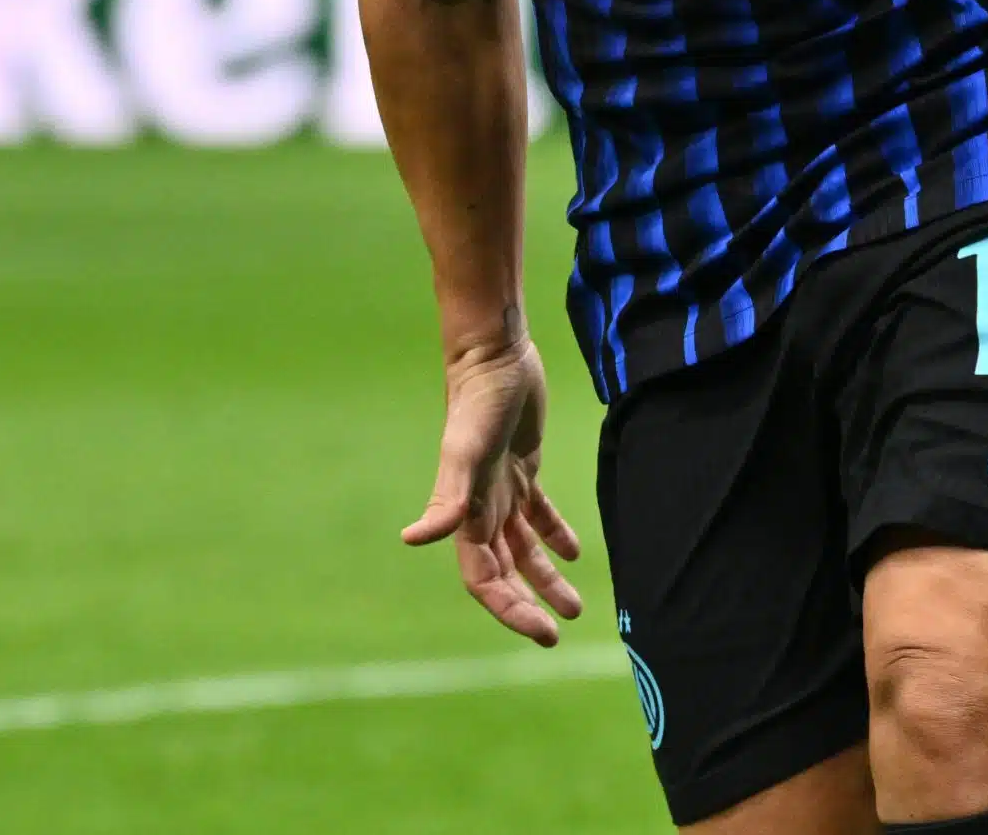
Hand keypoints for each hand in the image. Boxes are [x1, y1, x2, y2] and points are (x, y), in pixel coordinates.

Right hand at [403, 335, 584, 646]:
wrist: (493, 356)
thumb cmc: (477, 401)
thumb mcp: (464, 451)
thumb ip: (446, 497)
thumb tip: (413, 539)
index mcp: (467, 514)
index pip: (484, 578)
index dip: (508, 608)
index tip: (540, 631)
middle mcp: (483, 507)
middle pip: (504, 571)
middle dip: (526, 603)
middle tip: (555, 631)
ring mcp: (503, 488)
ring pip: (524, 548)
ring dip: (546, 578)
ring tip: (574, 606)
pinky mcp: (524, 467)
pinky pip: (538, 512)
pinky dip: (554, 535)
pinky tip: (575, 552)